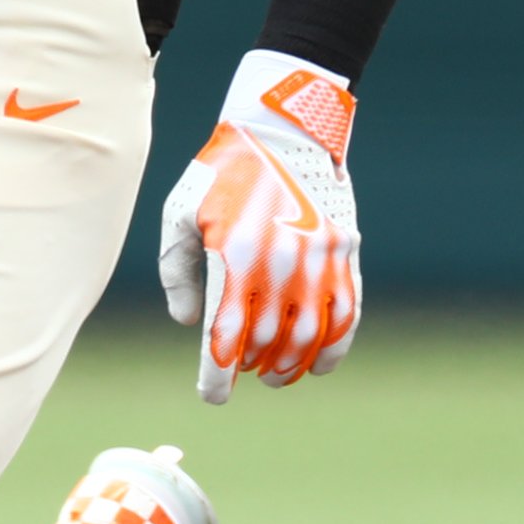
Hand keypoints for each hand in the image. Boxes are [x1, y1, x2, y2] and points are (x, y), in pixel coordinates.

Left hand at [156, 48, 362, 404]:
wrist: (282, 127)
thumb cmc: (221, 171)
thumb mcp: (181, 213)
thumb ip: (178, 271)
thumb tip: (189, 322)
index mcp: (234, 255)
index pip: (224, 335)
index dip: (217, 375)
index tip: (212, 396)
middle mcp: (280, 263)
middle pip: (265, 341)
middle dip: (249, 365)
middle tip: (239, 368)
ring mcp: (319, 259)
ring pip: (308, 338)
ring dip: (289, 365)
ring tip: (273, 373)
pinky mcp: (345, 252)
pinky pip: (346, 314)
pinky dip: (334, 348)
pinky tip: (318, 364)